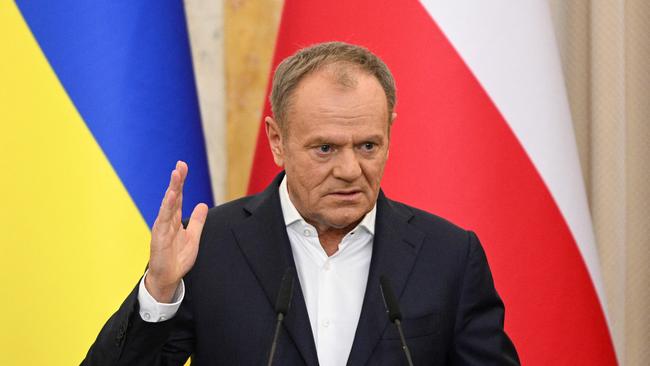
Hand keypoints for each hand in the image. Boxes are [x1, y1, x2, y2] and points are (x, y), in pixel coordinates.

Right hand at [145, 161, 207, 302]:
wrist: (168, 277)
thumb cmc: (178, 258)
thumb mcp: (193, 236)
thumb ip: (197, 221)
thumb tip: (202, 205)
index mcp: (174, 219)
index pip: (179, 197)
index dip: (181, 182)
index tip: (183, 166)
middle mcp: (167, 220)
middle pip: (173, 197)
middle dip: (176, 180)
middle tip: (180, 165)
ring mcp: (162, 227)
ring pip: (168, 205)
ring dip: (172, 189)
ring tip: (176, 175)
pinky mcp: (159, 236)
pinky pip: (164, 219)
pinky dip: (167, 207)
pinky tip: (171, 196)